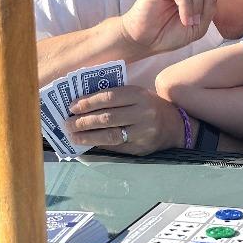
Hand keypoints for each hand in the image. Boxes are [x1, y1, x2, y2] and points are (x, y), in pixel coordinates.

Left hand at [67, 85, 187, 154]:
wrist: (175, 126)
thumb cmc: (149, 106)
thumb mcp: (137, 95)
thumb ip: (115, 97)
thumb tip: (83, 105)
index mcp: (139, 95)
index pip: (109, 97)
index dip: (88, 102)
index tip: (72, 106)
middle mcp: (143, 113)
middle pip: (108, 117)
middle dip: (84, 121)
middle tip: (68, 123)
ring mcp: (143, 132)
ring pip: (111, 135)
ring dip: (89, 136)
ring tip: (73, 135)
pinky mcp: (141, 147)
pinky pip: (116, 147)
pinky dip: (100, 144)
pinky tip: (88, 143)